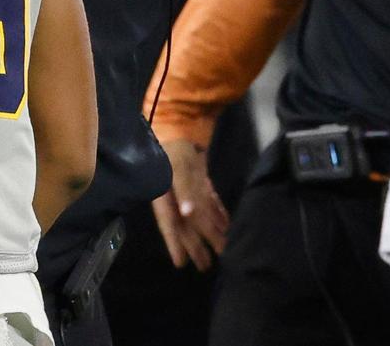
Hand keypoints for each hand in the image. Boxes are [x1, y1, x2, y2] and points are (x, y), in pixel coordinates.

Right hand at [151, 139, 229, 270]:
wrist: (180, 122)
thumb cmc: (176, 148)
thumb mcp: (178, 168)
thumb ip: (184, 190)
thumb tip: (187, 214)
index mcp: (165, 196)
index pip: (169, 224)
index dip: (174, 244)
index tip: (181, 264)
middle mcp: (175, 196)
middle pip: (186, 224)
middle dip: (196, 244)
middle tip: (206, 266)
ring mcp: (187, 189)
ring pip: (198, 215)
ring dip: (210, 230)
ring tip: (222, 248)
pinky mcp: (197, 180)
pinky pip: (207, 200)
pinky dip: (216, 212)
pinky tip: (225, 224)